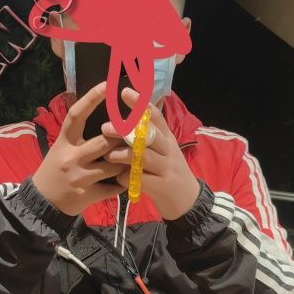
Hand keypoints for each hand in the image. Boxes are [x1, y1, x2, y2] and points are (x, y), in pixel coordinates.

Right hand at [32, 81, 127, 214]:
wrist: (43, 201)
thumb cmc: (55, 169)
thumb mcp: (61, 147)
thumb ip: (79, 134)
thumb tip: (104, 113)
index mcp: (64, 141)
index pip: (77, 115)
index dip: (91, 98)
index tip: (107, 85)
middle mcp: (71, 157)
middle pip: (104, 142)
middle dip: (121, 138)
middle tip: (135, 134)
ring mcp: (80, 177)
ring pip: (113, 165)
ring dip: (127, 161)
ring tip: (135, 157)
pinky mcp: (87, 195)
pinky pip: (113, 187)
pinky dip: (123, 181)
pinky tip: (128, 177)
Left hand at [102, 87, 200, 219]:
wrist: (189, 202)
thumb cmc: (170, 173)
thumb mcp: (165, 152)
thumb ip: (150, 137)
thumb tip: (127, 119)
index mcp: (167, 139)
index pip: (155, 116)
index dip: (140, 104)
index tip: (124, 92)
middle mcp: (168, 150)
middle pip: (148, 135)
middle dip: (125, 130)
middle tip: (105, 127)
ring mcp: (167, 168)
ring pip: (144, 156)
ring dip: (123, 154)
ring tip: (108, 156)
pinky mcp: (163, 186)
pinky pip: (142, 179)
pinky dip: (127, 177)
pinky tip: (119, 178)